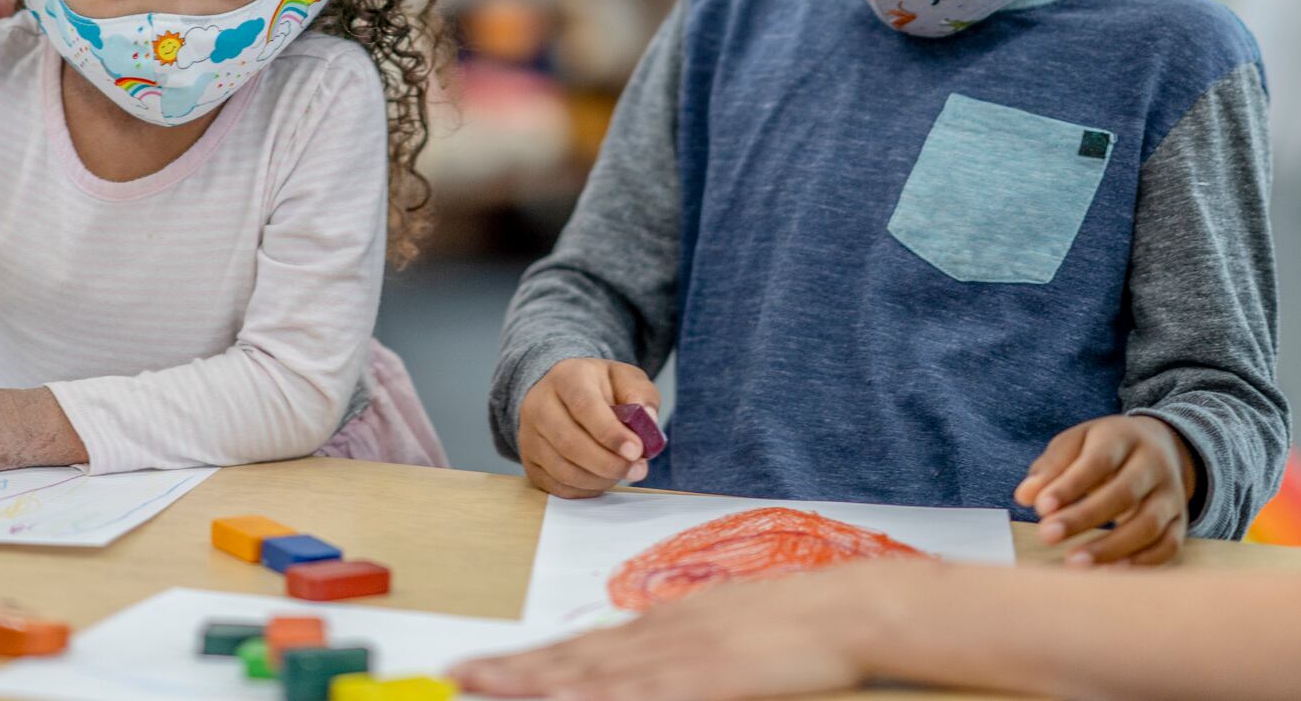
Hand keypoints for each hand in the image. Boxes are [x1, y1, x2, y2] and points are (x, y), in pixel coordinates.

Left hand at [454, 558, 934, 699]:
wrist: (845, 608)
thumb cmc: (794, 624)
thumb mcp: (725, 632)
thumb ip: (681, 650)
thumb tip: (640, 668)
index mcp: (663, 625)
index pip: (581, 648)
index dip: (526, 661)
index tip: (480, 667)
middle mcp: (658, 635)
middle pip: (571, 659)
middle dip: (510, 672)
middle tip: (455, 677)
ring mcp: (679, 655)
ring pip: (591, 675)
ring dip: (534, 685)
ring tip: (483, 686)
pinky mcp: (705, 677)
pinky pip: (640, 694)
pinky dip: (599, 699)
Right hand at [517, 359, 660, 498]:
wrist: (565, 394)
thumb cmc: (601, 388)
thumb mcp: (626, 379)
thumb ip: (641, 395)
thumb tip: (647, 420)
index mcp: (566, 376)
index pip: (584, 406)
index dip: (610, 433)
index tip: (636, 450)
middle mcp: (539, 404)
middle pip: (570, 442)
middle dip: (609, 463)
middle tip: (638, 469)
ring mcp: (529, 434)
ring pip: (563, 469)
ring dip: (599, 479)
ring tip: (623, 472)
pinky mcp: (529, 461)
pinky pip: (557, 486)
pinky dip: (585, 489)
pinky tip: (602, 478)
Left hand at [1015, 414, 1196, 566]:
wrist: (1161, 446)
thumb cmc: (1104, 448)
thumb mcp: (1076, 444)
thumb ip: (1051, 468)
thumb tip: (1025, 496)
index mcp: (1123, 437)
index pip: (1097, 461)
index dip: (1070, 486)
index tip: (1041, 508)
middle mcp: (1153, 464)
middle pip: (1124, 493)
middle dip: (1084, 517)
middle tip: (1047, 536)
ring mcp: (1171, 494)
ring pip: (1148, 524)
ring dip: (1111, 547)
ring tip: (1074, 562)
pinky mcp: (1180, 521)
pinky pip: (1167, 546)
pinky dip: (1140, 563)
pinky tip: (1108, 572)